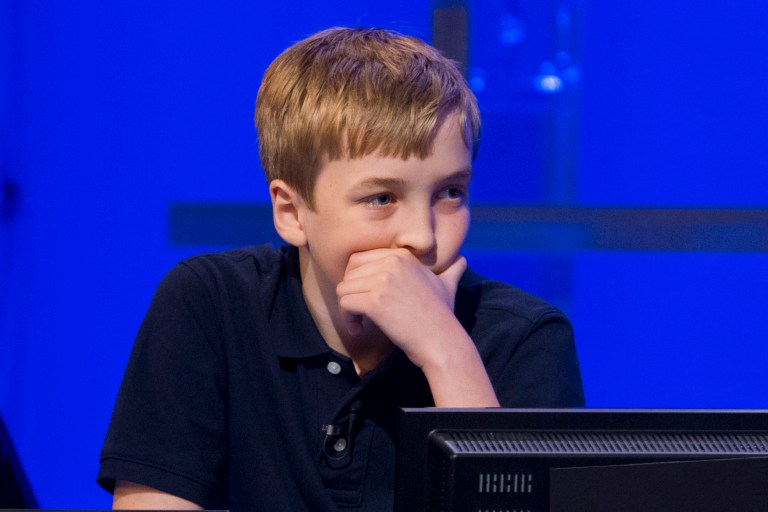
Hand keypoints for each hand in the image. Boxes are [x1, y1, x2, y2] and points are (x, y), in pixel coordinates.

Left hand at [336, 248, 466, 367]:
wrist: (442, 340)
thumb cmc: (442, 317)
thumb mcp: (448, 286)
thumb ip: (451, 270)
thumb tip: (462, 261)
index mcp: (402, 256)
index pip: (360, 259)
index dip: (358, 280)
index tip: (367, 299)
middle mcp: (392, 263)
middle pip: (349, 272)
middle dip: (350, 293)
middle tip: (359, 312)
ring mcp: (383, 281)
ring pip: (343, 288)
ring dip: (347, 308)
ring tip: (359, 323)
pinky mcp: (375, 301)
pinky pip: (344, 304)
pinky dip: (347, 319)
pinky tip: (358, 330)